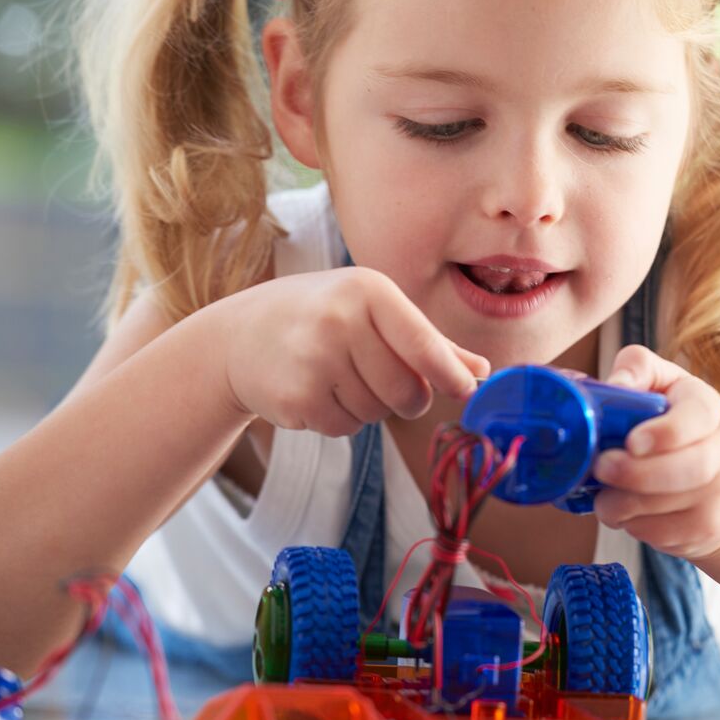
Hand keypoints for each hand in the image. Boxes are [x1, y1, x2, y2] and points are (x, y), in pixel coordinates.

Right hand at [211, 267, 488, 435]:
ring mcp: (315, 359)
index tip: (466, 389)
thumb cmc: (320, 318)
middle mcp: (341, 320)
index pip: (423, 344)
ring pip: (378, 413)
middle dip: (406, 398)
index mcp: (368, 290)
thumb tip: (481, 371)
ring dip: (368, 407)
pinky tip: (316, 391)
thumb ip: (427, 341)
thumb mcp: (371, 311)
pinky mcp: (297, 396)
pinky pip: (346, 428)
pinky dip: (340, 420)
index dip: (451, 374)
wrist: (239, 337)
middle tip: (383, 382)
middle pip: (407, 390)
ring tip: (336, 377)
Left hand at [590, 345, 719, 559]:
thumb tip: (614, 385)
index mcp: (709, 409)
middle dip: (637, 473)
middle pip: (690, 468)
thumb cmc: (680, 430)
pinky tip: (625, 510)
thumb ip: (639, 370)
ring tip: (603, 493)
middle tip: (602, 468)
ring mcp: (719, 496)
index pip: (698, 418)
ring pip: (665, 506)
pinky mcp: (705, 531)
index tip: (632, 441)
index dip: (666, 433)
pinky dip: (631, 524)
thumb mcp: (665, 387)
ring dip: (621, 502)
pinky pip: (659, 533)